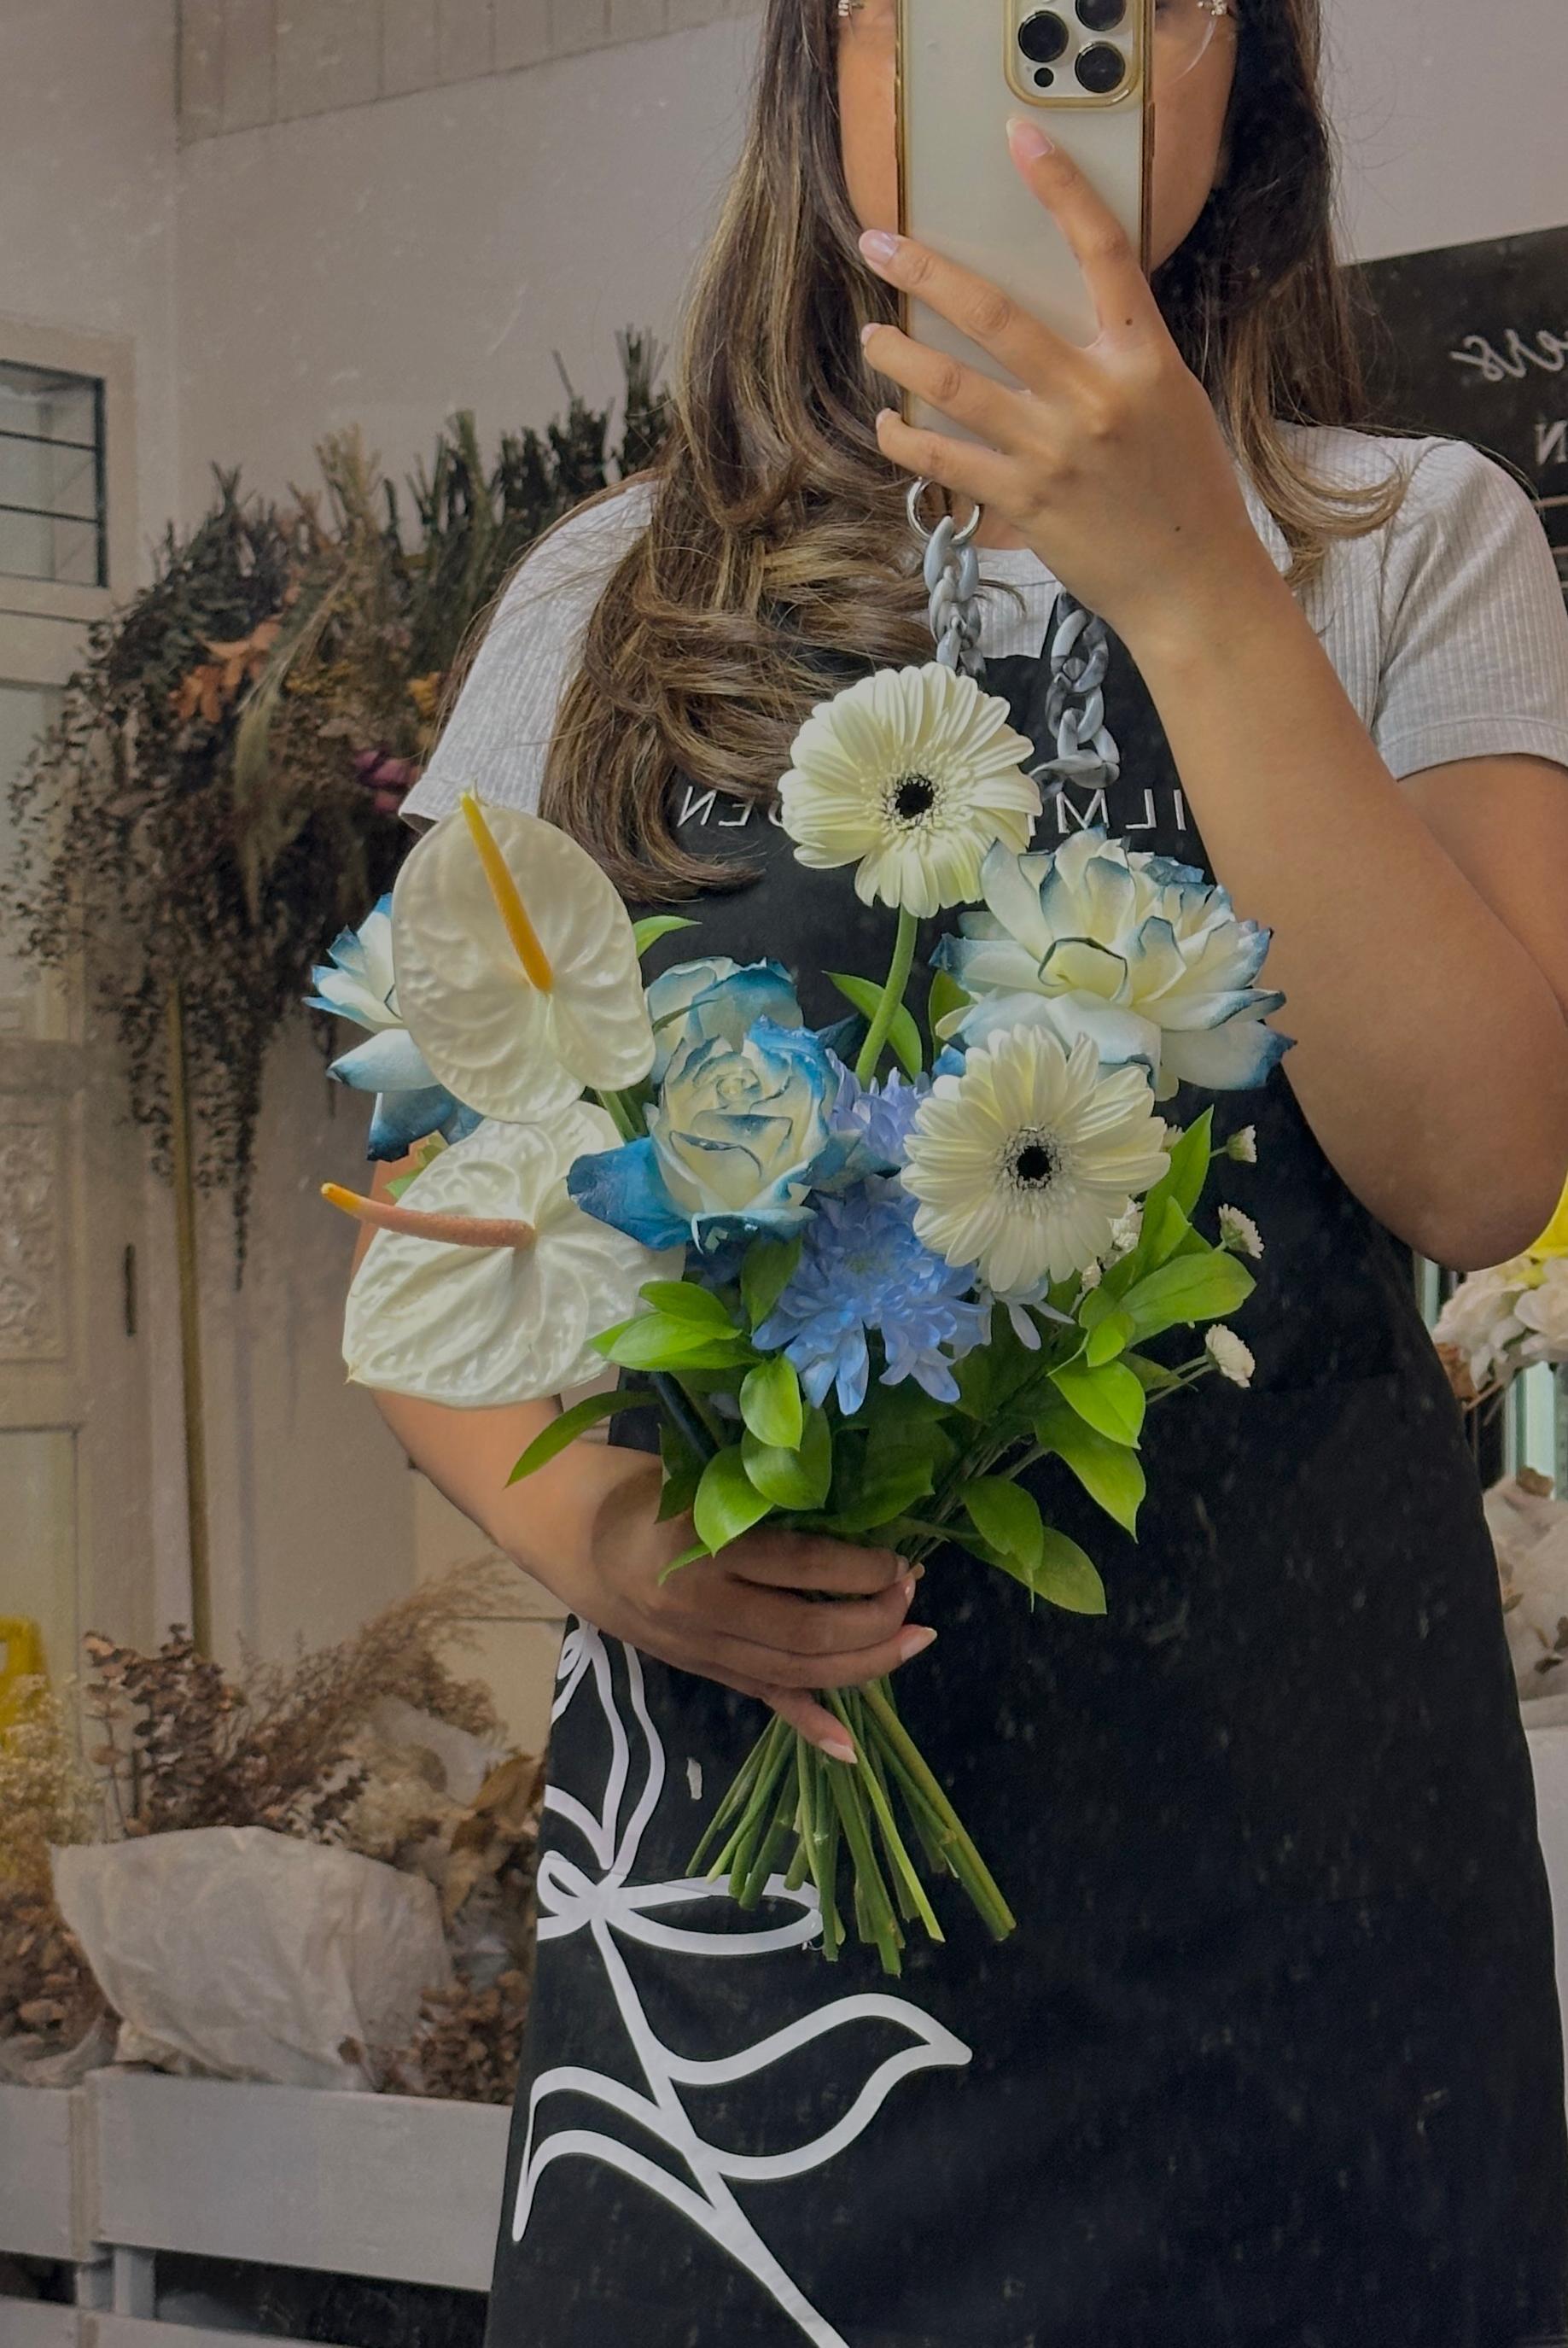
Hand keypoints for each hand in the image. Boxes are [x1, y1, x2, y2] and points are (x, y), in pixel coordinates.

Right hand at [546, 1450, 934, 1764]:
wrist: (561, 1533)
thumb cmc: (636, 1488)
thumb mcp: (693, 1475)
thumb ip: (757, 1499)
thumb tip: (851, 1511)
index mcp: (701, 1548)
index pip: (801, 1567)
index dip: (861, 1568)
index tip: (901, 1558)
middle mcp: (702, 1608)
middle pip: (806, 1632)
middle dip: (874, 1621)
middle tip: (913, 1596)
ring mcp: (699, 1647)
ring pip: (793, 1672)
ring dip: (861, 1664)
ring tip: (912, 1642)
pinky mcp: (698, 1668)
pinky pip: (760, 1698)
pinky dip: (806, 1724)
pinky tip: (848, 1748)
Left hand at [856, 119, 1273, 645]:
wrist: (1191, 584)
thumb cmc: (1185, 491)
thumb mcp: (1170, 401)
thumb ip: (1116, 357)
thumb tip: (1055, 321)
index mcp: (1144, 358)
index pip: (1102, 251)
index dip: (1060, 187)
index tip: (1020, 140)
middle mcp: (1095, 396)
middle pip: (996, 313)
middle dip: (927, 272)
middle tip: (879, 246)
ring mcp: (1055, 450)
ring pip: (956, 384)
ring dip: (901, 355)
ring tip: (872, 337)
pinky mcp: (1024, 500)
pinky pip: (946, 459)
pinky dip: (907, 438)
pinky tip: (888, 424)